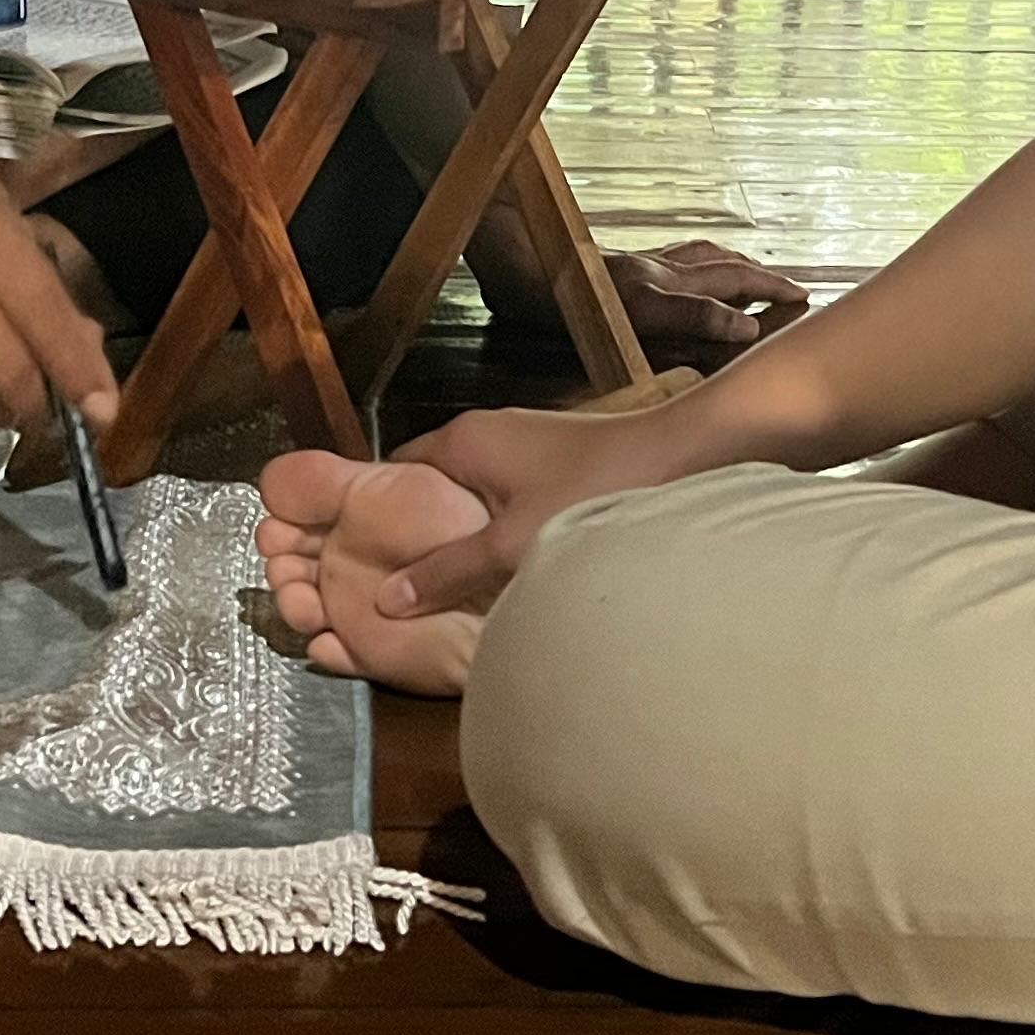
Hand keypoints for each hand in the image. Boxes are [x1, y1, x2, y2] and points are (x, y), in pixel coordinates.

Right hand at [363, 400, 701, 620]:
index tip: (354, 562)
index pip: (390, 475)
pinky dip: (491, 532)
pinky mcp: (550, 466)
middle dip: (412, 534)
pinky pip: (499, 501)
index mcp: (461, 440)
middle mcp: (483, 434)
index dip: (371, 518)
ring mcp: (519, 448)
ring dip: (457, 535)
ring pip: (465, 498)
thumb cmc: (597, 488)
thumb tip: (387, 599)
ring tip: (441, 586)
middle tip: (392, 584)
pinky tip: (496, 570)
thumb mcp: (512, 543)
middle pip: (426, 488)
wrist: (680, 455)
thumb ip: (448, 571)